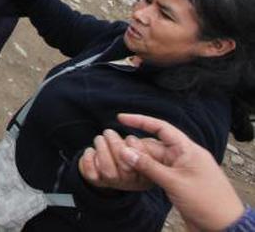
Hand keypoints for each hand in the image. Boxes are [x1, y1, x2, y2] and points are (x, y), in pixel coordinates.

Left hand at [79, 129, 152, 191]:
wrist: (115, 160)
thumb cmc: (134, 150)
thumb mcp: (146, 147)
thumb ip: (149, 146)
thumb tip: (136, 141)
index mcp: (146, 175)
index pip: (144, 166)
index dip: (137, 152)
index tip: (130, 138)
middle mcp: (130, 182)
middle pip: (125, 168)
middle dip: (116, 146)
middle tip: (109, 132)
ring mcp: (113, 183)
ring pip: (107, 171)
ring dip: (102, 150)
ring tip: (100, 138)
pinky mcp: (97, 180)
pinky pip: (91, 174)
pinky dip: (88, 160)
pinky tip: (91, 150)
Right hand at [111, 113, 245, 231]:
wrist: (223, 226)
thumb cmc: (207, 202)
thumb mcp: (175, 182)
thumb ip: (149, 166)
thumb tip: (125, 152)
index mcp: (187, 149)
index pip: (161, 128)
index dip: (141, 121)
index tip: (121, 118)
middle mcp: (183, 156)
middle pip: (153, 145)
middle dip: (135, 147)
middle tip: (116, 151)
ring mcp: (179, 170)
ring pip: (152, 159)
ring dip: (138, 161)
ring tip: (120, 163)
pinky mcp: (176, 182)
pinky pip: (156, 171)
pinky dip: (144, 171)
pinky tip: (132, 173)